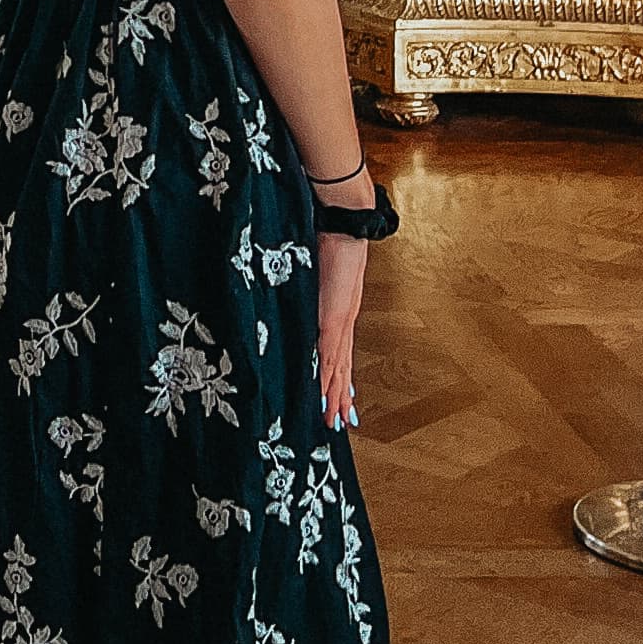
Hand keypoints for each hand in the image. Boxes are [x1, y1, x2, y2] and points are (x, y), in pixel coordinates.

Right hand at [316, 232, 364, 430]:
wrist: (344, 222)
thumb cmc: (330, 236)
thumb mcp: (315, 267)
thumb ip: (309, 283)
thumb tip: (298, 287)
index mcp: (339, 310)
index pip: (339, 351)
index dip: (339, 375)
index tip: (339, 395)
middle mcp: (344, 320)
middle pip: (342, 367)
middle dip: (340, 395)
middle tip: (340, 421)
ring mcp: (340, 320)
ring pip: (338, 368)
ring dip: (335, 395)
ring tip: (334, 419)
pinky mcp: (333, 317)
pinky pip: (329, 355)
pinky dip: (326, 377)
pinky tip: (325, 395)